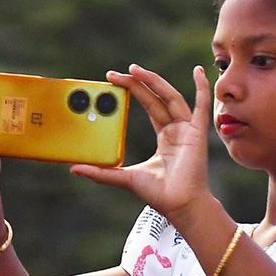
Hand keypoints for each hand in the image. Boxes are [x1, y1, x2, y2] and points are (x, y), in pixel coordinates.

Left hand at [71, 64, 214, 221]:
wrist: (179, 206)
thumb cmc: (159, 195)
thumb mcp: (124, 178)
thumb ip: (102, 172)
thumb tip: (75, 168)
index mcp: (164, 137)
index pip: (149, 106)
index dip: (134, 91)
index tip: (115, 81)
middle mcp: (176, 130)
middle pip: (157, 98)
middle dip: (138, 83)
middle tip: (119, 72)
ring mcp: (188, 130)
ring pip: (171, 97)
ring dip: (155, 81)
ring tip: (137, 69)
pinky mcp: (197, 133)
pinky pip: (201, 106)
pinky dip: (201, 88)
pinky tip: (198, 71)